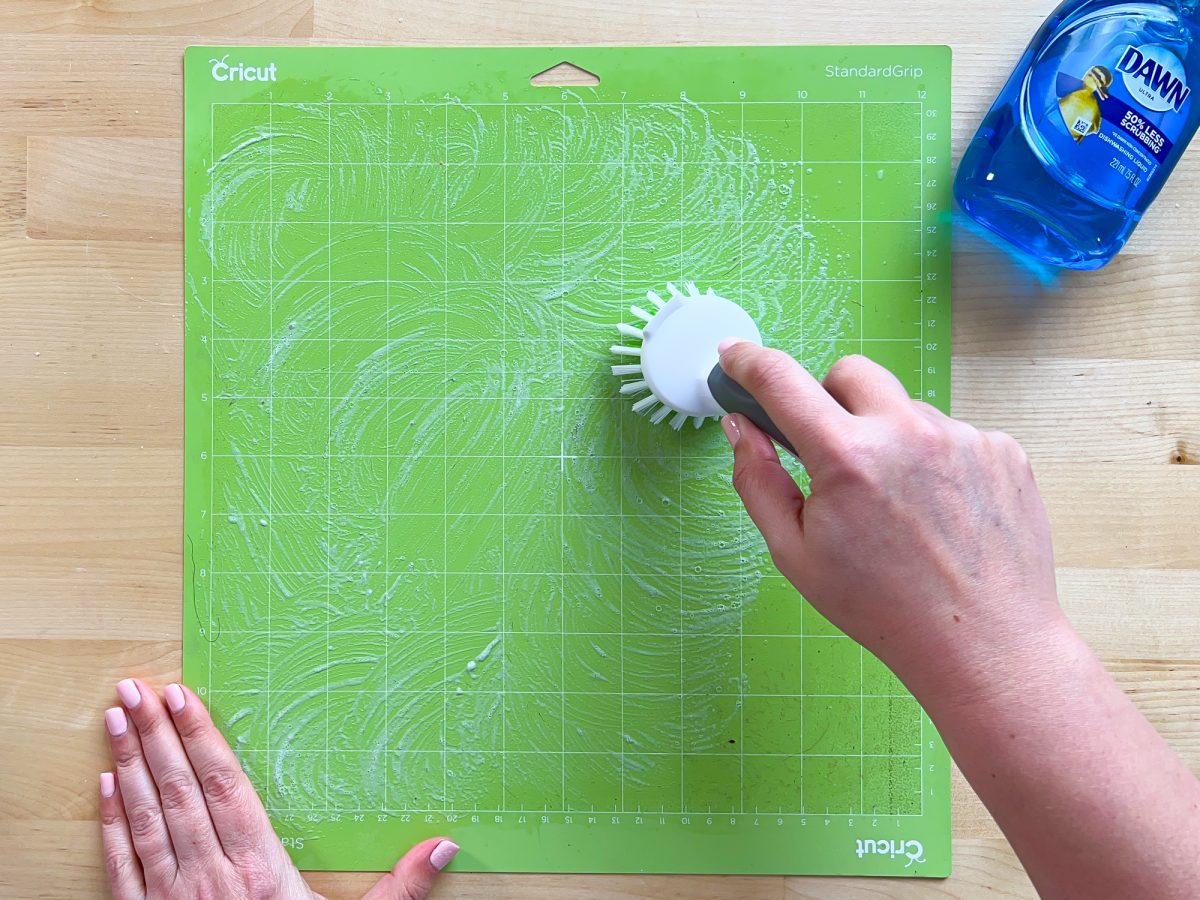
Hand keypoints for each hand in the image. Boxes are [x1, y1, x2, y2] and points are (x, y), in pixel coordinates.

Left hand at [100, 679, 457, 899]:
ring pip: (145, 819)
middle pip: (178, 792)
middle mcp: (208, 877)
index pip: (225, 786)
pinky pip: (121, 866)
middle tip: (135, 687)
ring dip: (127, 765)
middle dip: (155, 736)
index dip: (201, 738)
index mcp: (260, 871)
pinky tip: (103, 787)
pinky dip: (111, 824)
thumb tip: (445, 846)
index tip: (181, 697)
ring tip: (116, 718)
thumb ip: (399, 890)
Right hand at [717, 345, 1061, 689]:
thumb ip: (757, 481)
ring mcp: (963, 437)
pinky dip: (934, 460)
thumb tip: (740, 429)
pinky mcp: (1002, 449)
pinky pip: (950, 432)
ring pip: (904, 407)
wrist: (981, 643)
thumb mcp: (794, 554)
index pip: (781, 380)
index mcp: (848, 458)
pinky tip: (937, 512)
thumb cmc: (885, 608)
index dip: (748, 361)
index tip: (735, 356)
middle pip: (849, 372)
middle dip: (829, 400)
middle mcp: (908, 433)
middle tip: (830, 454)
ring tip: (898, 506)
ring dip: (888, 436)